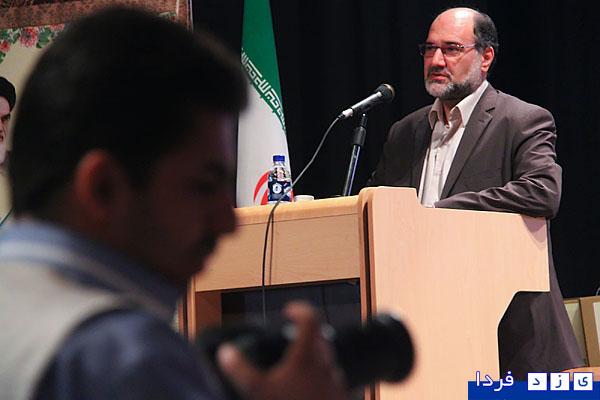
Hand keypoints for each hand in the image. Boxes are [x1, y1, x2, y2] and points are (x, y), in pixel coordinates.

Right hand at [216, 301, 349, 399]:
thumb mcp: (258, 391)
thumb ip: (240, 369)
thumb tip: (225, 351)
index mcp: (307, 357)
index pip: (311, 319)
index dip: (300, 309)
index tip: (288, 311)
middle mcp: (326, 365)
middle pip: (320, 338)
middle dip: (305, 336)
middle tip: (289, 340)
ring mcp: (336, 382)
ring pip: (326, 360)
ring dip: (313, 358)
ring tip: (295, 369)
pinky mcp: (341, 398)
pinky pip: (332, 380)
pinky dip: (319, 378)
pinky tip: (306, 391)